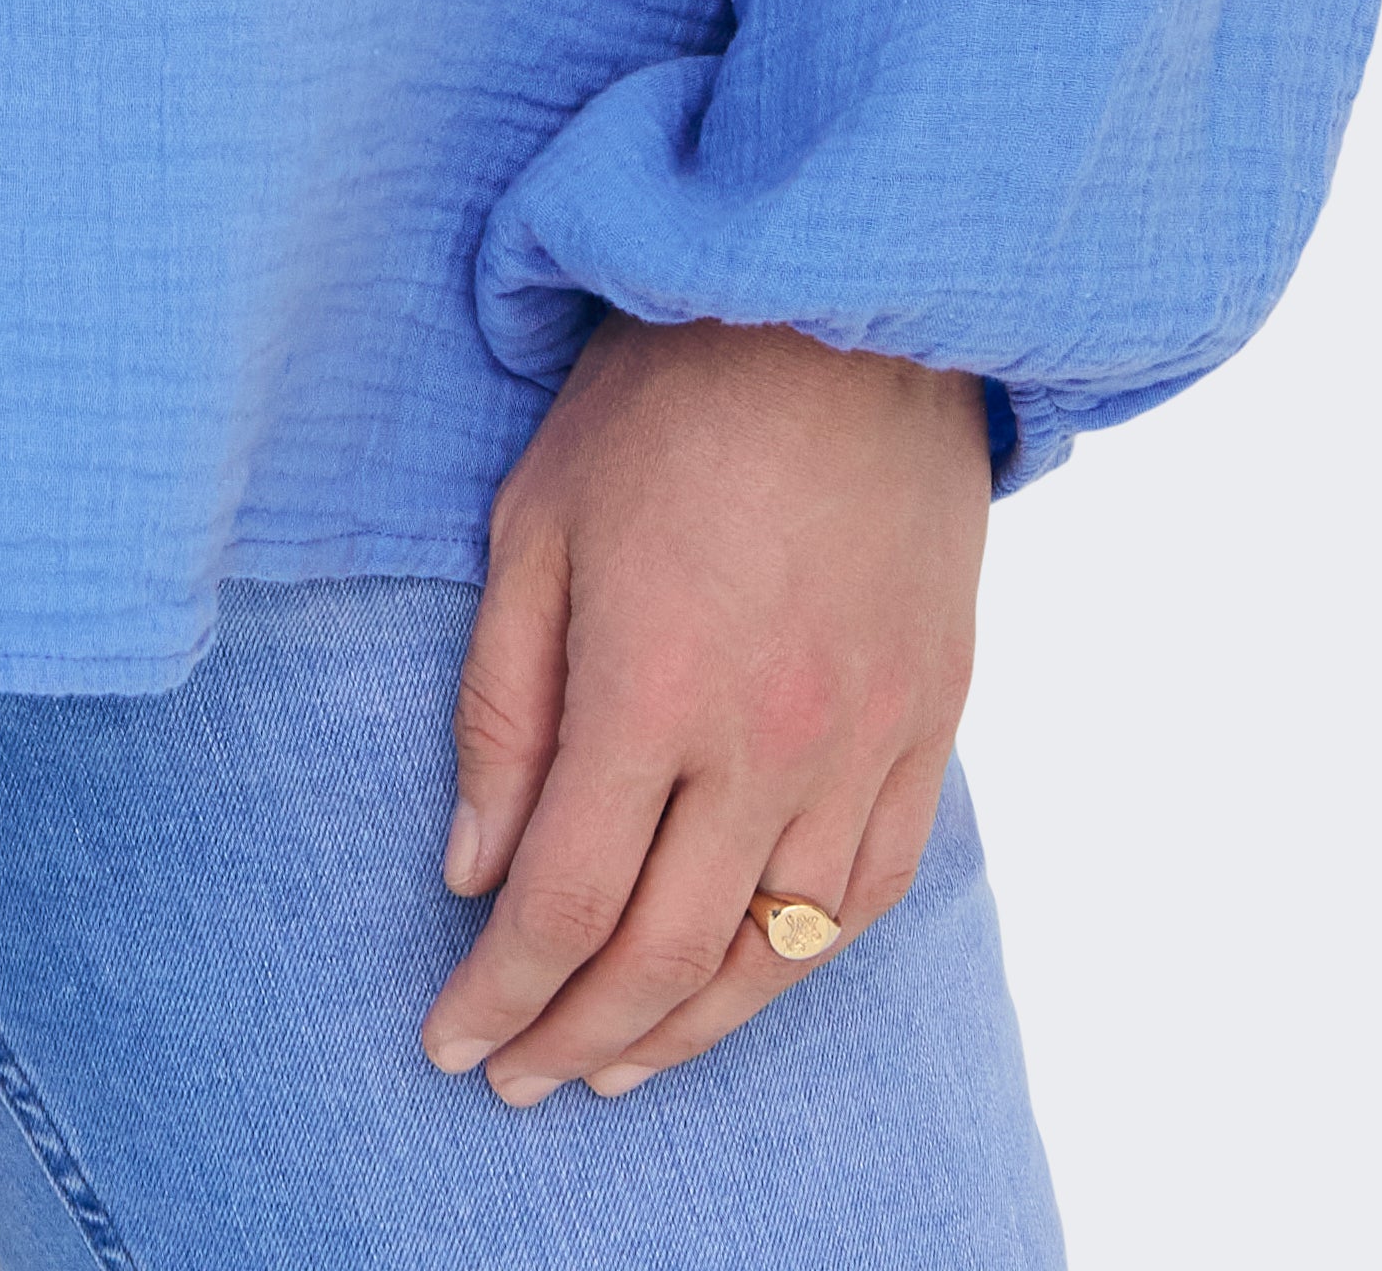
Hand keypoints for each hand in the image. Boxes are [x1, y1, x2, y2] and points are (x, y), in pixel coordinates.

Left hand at [423, 310, 988, 1106]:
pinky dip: (803, 956)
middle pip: (664, 955)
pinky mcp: (930, 718)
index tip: (451, 1042)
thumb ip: (504, 708)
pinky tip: (752, 974)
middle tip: (518, 1077)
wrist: (844, 304)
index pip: (563, 906)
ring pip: (776, 948)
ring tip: (619, 1061)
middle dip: (578, 1039)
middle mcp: (765, 741)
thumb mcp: (535, 525)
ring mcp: (862, 738)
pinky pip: (871, 887)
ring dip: (689, 1028)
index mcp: (651, 689)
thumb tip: (475, 867)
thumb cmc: (664, 397)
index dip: (499, 995)